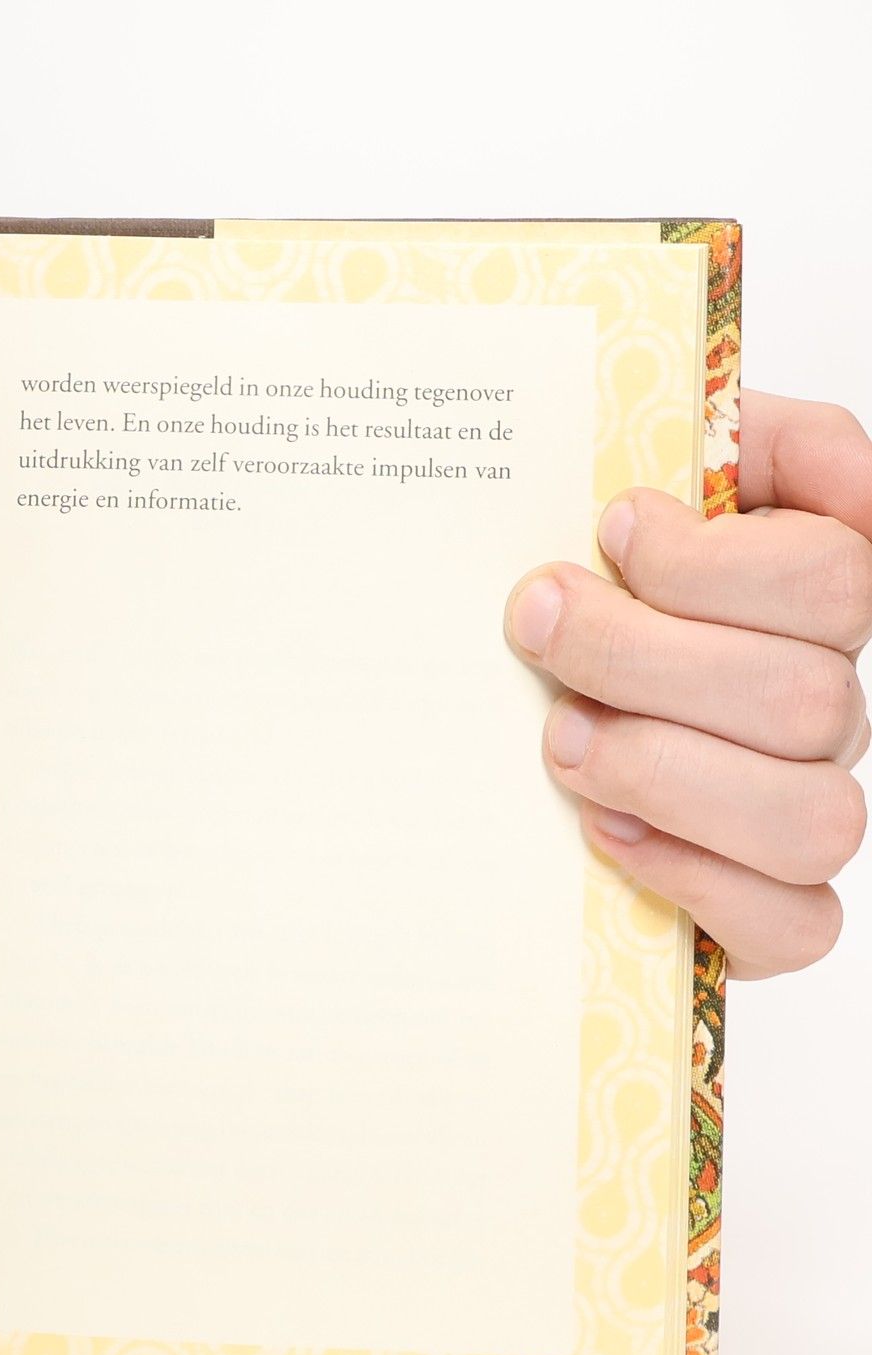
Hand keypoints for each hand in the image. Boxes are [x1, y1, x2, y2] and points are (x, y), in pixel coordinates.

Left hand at [506, 391, 871, 978]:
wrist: (520, 707)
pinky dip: (695, 880)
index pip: (833, 576)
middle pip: (805, 695)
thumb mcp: (628, 484)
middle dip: (642, 657)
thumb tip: (725, 431)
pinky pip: (794, 922)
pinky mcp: (769, 907)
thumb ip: (708, 437)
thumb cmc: (580, 595)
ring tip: (557, 739)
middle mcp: (829, 702)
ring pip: (816, 817)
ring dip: (664, 771)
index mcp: (815, 597)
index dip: (714, 559)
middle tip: (535, 630)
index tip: (610, 529)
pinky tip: (604, 831)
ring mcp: (807, 805)